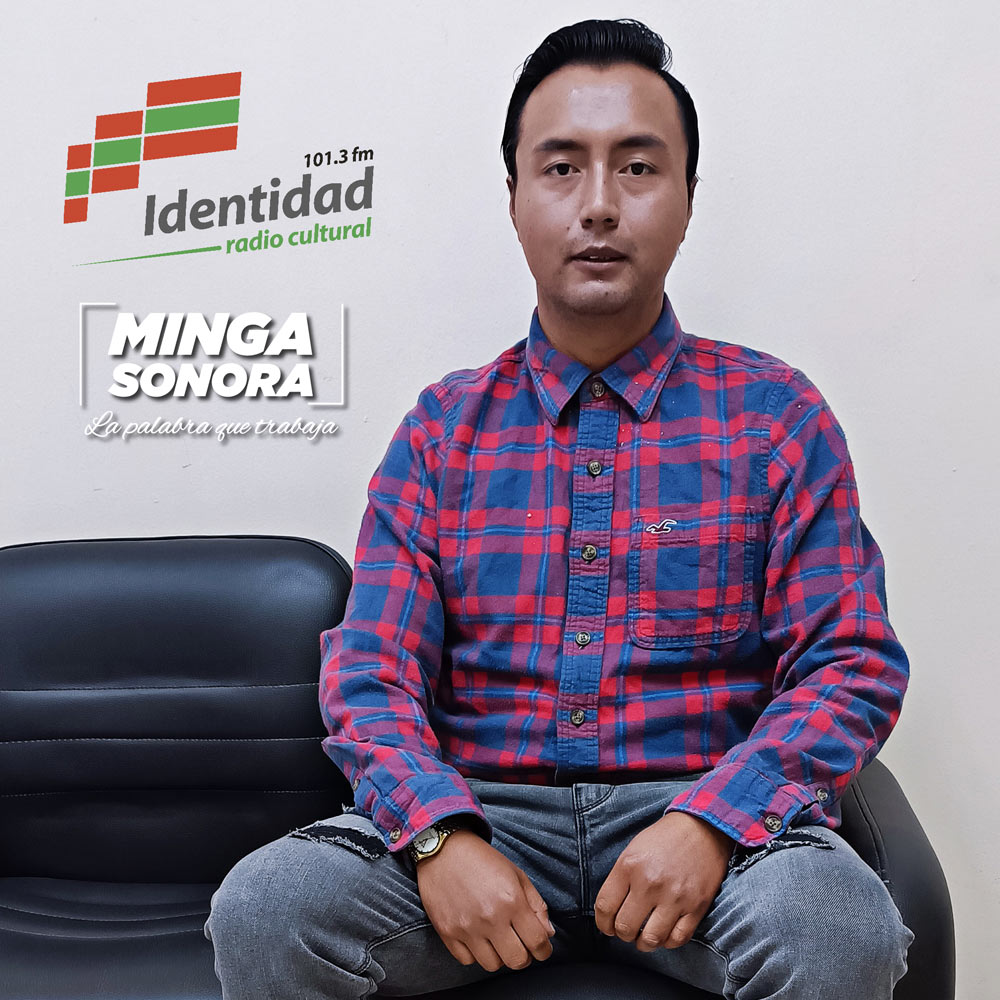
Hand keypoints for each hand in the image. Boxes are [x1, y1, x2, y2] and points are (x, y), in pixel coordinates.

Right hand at [416, 830, 555, 971]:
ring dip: (500, 956)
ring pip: (493, 965)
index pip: (537, 941)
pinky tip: (477, 937)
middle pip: (517, 960)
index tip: (541, 948)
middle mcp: (490, 918)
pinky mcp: (447, 933)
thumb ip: (536, 905)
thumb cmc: (482, 860)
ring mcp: (467, 928)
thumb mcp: (517, 874)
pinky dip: (475, 954)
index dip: (544, 949)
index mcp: (511, 900)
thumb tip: (547, 933)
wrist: (443, 850)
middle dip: (525, 956)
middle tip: (521, 944)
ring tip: (497, 939)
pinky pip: (468, 960)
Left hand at [594, 811, 734, 951]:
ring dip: (643, 943)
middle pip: (625, 927)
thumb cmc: (664, 838)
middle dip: (622, 934)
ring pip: (651, 939)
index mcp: (629, 866)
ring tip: (643, 937)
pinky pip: (677, 939)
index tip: (606, 926)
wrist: (702, 828)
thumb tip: (611, 910)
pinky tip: (663, 935)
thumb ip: (620, 878)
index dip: (602, 923)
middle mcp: (650, 883)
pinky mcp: (696, 907)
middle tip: (626, 930)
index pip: (605, 907)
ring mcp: (674, 897)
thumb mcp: (633, 849)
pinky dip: (667, 942)